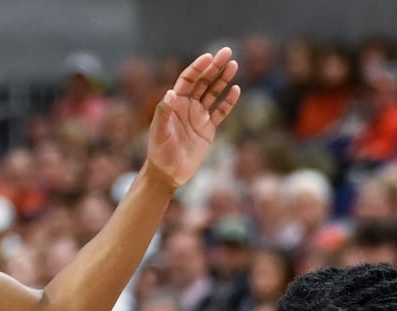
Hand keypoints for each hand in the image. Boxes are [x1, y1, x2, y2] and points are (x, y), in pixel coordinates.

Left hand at [143, 47, 240, 187]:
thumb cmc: (159, 152)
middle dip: (215, 67)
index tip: (209, 57)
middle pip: (204, 81)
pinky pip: (220, 112)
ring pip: (213, 93)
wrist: (168, 173)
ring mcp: (199, 116)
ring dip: (223, 79)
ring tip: (234, 64)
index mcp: (175, 103)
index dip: (198, 68)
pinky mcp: (208, 129)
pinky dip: (228, 102)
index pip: (189, 79)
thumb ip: (164, 112)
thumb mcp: (159, 132)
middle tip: (228, 52)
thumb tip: (170, 93)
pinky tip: (236, 90)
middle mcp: (188, 106)